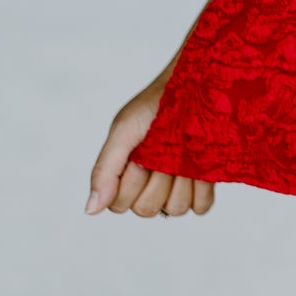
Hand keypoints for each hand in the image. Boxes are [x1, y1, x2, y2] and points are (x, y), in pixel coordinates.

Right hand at [86, 76, 215, 218]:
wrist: (196, 85)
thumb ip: (105, 170)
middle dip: (155, 181)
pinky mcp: (205, 185)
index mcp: (127, 174)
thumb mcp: (123, 131)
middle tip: (162, 152)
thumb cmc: (155, 104)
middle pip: (147, 209)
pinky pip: (201, 207)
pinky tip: (200, 166)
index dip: (130, 183)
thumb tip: (89, 210)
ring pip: (174, 209)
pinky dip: (201, 188)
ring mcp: (179, 185)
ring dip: (180, 182)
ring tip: (183, 155)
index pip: (120, 205)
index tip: (138, 156)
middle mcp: (151, 183)